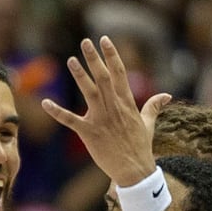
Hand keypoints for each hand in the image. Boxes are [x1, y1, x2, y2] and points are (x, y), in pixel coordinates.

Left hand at [40, 35, 167, 187]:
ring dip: (79, 75)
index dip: (112, 55)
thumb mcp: (148, 124)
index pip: (119, 73)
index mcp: (127, 103)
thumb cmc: (140, 147)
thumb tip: (166, 95)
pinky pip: (70, 120)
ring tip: (71, 59)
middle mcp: (114, 107)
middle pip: (103, 77)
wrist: (134, 170)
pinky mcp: (89, 133)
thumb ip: (153, 107)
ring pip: (89, 92)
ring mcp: (101, 119)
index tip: (105, 40)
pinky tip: (45, 102)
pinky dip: (57, 112)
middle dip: (94, 59)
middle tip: (86, 42)